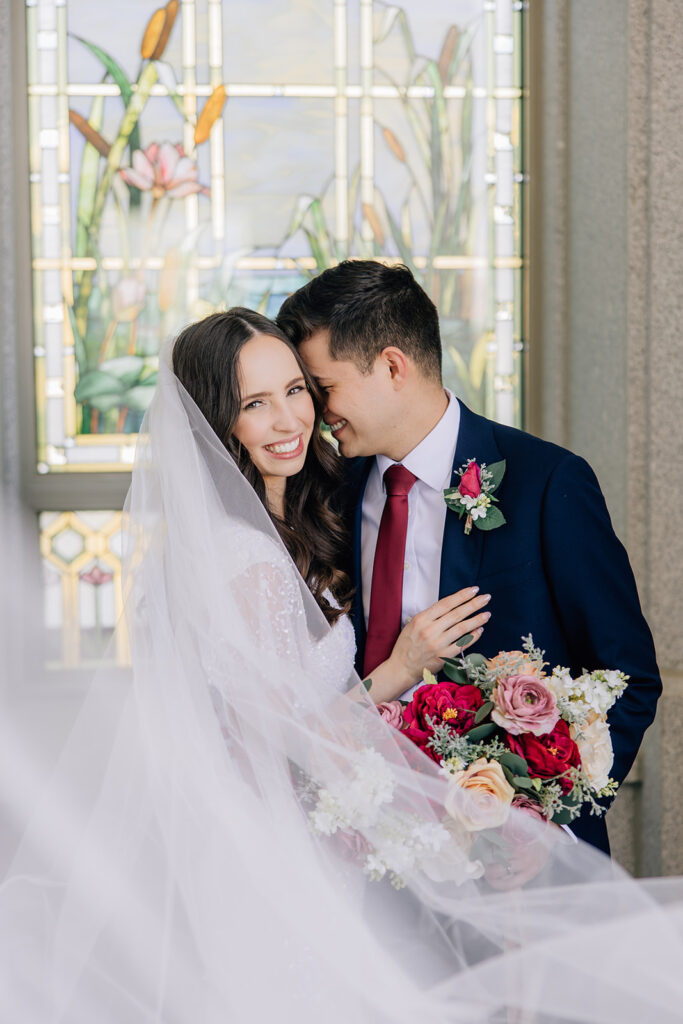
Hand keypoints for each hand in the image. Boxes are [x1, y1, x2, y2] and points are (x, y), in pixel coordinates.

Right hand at [366, 587, 490, 702]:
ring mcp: (437, 644)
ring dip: (477, 620)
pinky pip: (462, 645)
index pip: (446, 603)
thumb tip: (452, 605)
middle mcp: (430, 630)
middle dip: (474, 604)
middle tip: (486, 597)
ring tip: (487, 614)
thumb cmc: (408, 644)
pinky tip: (480, 630)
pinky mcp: (444, 657)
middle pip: (457, 614)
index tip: (474, 590)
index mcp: (422, 619)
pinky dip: (473, 636)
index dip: (461, 596)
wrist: (402, 667)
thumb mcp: (414, 624)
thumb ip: (431, 615)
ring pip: (462, 628)